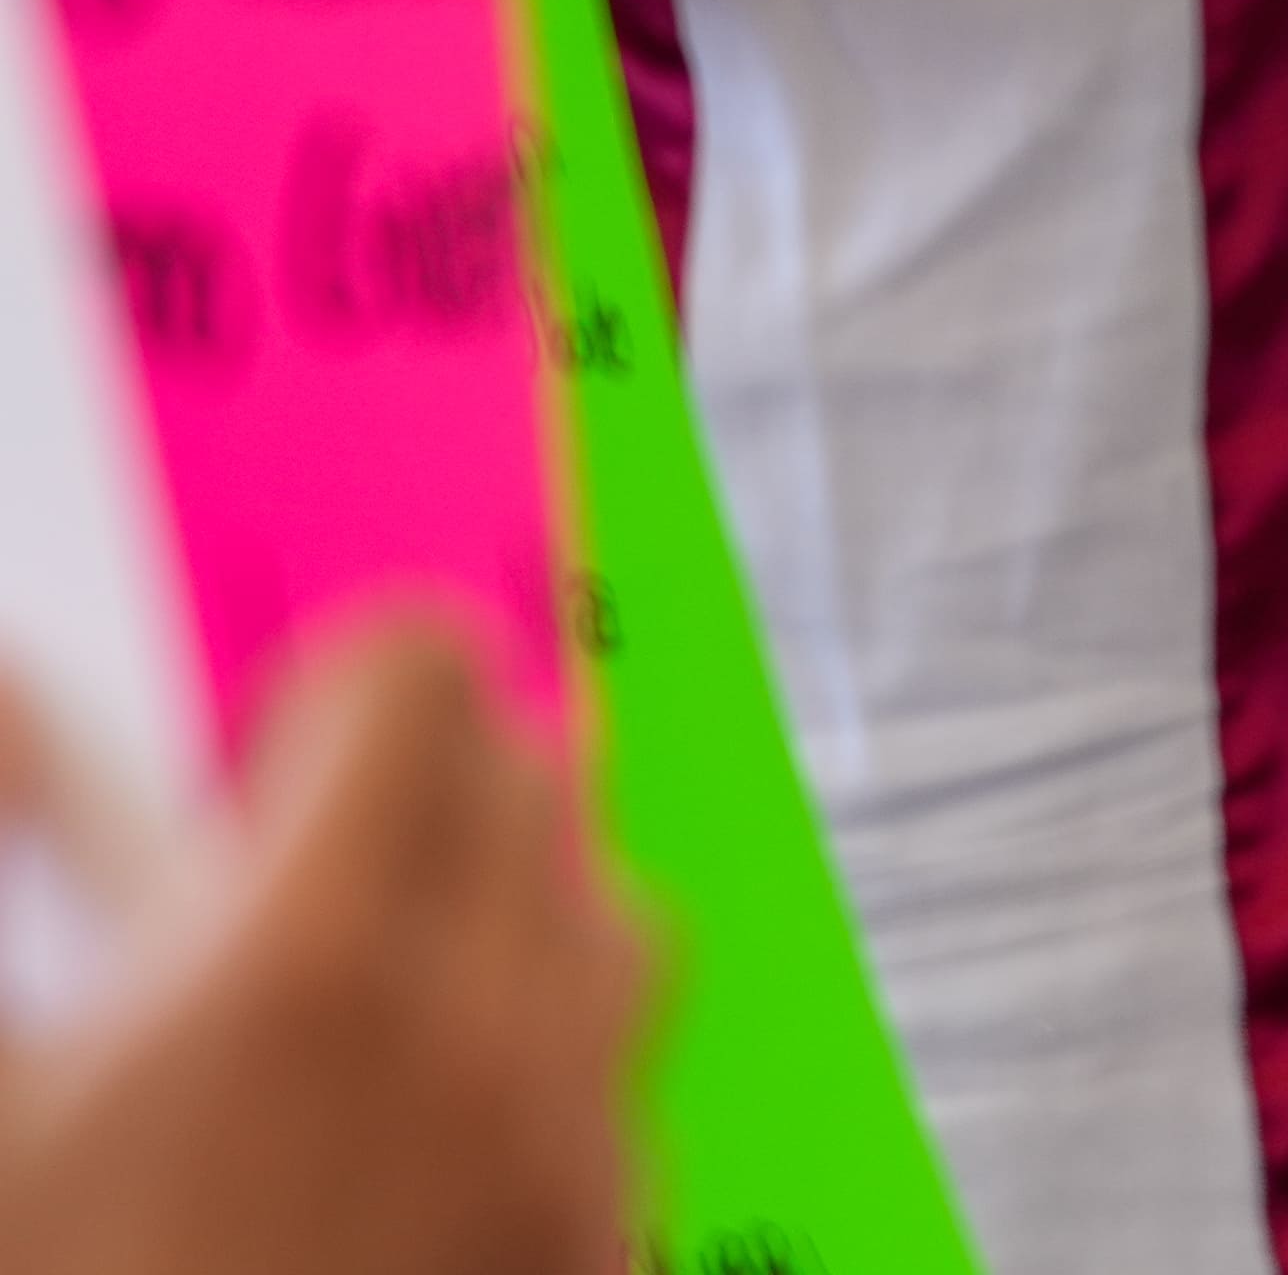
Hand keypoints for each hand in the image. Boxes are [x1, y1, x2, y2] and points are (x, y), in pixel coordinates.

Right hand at [0, 618, 647, 1274]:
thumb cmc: (58, 1261)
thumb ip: (5, 841)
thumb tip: (3, 687)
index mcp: (310, 965)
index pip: (422, 674)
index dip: (327, 693)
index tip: (251, 760)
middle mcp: (487, 1037)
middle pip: (530, 780)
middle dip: (415, 789)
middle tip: (278, 877)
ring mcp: (569, 1160)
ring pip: (609, 922)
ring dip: (504, 912)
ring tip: (357, 997)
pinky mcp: (605, 1258)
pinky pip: (623, 1089)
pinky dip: (538, 1065)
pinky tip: (404, 1142)